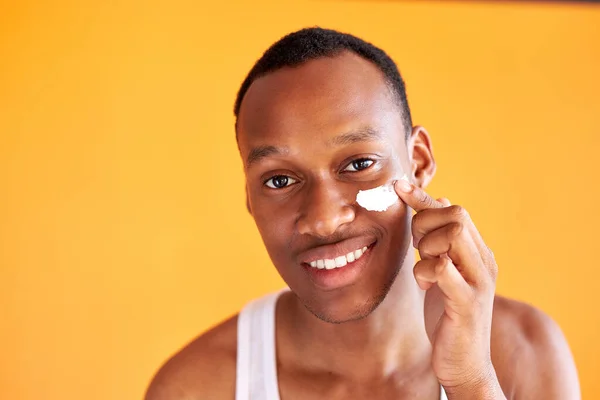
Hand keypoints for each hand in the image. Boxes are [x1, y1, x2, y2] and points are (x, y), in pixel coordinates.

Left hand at [394, 179, 504, 398]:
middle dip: (425, 224)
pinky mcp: (467, 303)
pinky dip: (426, 271)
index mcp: (477, 252)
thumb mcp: (442, 271)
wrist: (465, 364)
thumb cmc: (449, 315)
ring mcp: (479, 281)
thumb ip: (441, 240)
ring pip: (453, 234)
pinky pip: (443, 268)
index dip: (423, 197)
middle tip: (418, 250)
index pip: (454, 209)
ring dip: (427, 247)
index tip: (397, 187)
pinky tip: (424, 285)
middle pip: (456, 214)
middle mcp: (484, 261)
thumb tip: (439, 200)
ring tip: (423, 270)